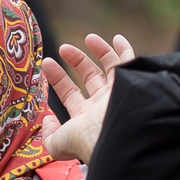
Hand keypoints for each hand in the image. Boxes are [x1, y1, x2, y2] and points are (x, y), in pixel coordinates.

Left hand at [40, 34, 133, 164]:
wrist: (119, 137)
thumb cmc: (88, 140)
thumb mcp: (59, 142)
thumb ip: (48, 135)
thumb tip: (47, 119)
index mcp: (86, 118)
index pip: (70, 94)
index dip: (58, 78)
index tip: (47, 63)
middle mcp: (103, 105)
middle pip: (90, 78)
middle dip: (77, 61)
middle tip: (64, 47)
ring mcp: (118, 94)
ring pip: (111, 68)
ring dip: (100, 51)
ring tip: (89, 37)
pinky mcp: (132, 83)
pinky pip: (131, 63)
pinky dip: (125, 50)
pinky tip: (116, 38)